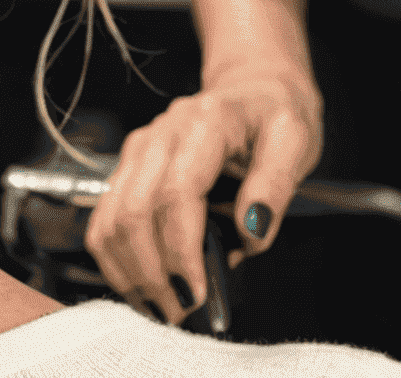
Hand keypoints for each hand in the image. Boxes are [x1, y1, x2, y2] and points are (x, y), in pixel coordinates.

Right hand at [84, 62, 322, 325]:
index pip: (177, 192)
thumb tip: (251, 231)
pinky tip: (140, 284)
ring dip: (129, 271)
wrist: (251, 84)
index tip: (198, 294)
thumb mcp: (295, 141)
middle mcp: (160, 135)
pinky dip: (115, 257)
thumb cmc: (273, 113)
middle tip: (181, 315)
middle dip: (153, 272)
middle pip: (135, 210)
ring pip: (110, 217)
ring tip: (161, 309)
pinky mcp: (129, 167)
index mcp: (203, 124)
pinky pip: (105, 216)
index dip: (182, 250)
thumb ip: (274, 187)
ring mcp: (139, 151)